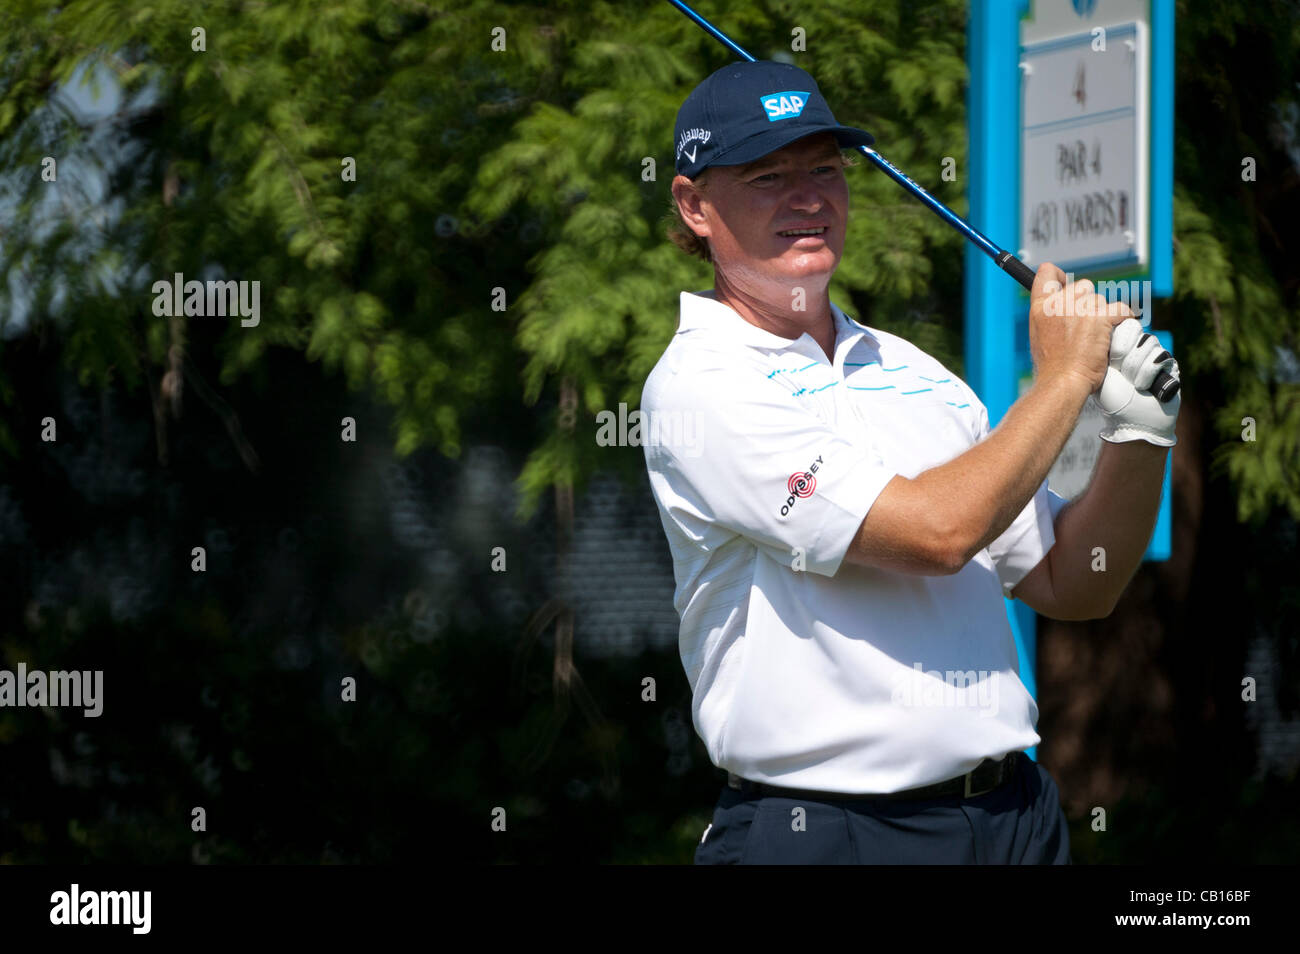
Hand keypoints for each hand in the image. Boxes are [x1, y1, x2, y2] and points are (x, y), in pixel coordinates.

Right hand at [1029, 263, 1132, 396]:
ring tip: (1096, 336)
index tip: (1065, 282)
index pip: (1047, 273)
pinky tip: (1118, 329)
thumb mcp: (1038, 335)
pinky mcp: (1100, 318)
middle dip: (1088, 301)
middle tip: (1086, 323)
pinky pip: (1121, 309)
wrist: (1062, 382)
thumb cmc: (1051, 367)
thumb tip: (1063, 309)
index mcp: (1040, 307)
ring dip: (1103, 315)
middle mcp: (1058, 304)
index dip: (1059, 276)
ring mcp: (1079, 310)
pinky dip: (1124, 318)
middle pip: (1082, 285)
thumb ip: (1049, 316)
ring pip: (1101, 300)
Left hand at [1095, 318, 1179, 446]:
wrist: (1132, 421)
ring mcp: (1154, 354)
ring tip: (1131, 383)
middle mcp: (1137, 347)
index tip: (1112, 359)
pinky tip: (1143, 386)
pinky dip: (1147, 373)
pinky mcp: (1169, 364)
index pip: (1123, 324)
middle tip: (1120, 372)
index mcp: (1119, 346)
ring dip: (1135, 367)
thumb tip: (1102, 323)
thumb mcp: (1100, 370)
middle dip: (1126, 354)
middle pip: (1136, 330)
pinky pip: (1160, 356)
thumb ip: (1101, 346)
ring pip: (1149, 342)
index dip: (1119, 340)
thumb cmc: (1112, 398)